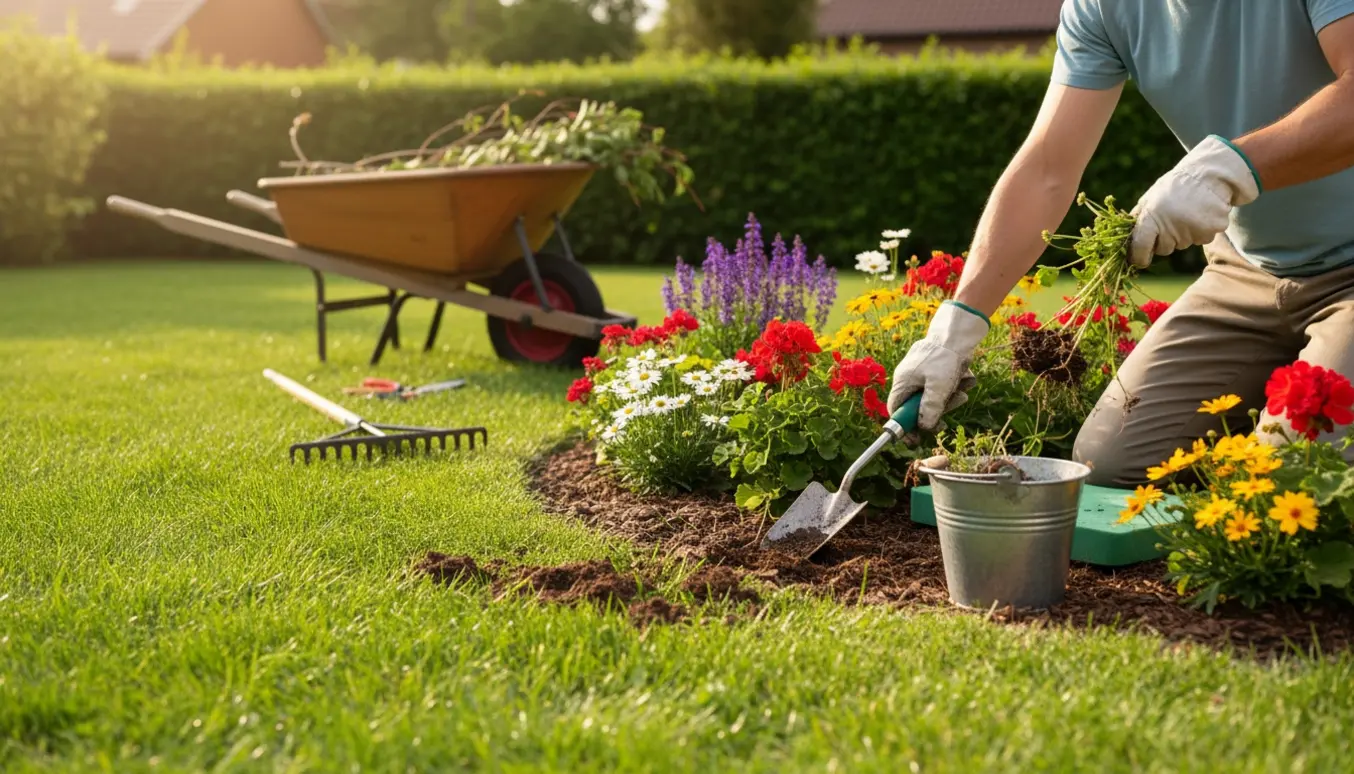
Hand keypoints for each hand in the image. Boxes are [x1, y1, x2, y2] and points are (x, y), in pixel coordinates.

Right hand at [887, 301, 988, 431]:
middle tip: (948, 418)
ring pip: (934, 398)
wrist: (959, 331)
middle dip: (936, 411)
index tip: (916, 440)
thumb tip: (924, 427)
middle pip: (918, 407)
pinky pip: (945, 386)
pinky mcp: (937, 370)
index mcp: (903, 382)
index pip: (896, 411)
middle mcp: (910, 379)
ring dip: (950, 398)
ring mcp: (924, 374)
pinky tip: (965, 377)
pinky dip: (956, 385)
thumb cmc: (944, 358)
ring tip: (963, 389)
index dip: (904, 427)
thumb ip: (930, 409)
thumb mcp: (938, 388)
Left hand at [1129, 134, 1260, 268]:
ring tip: (1189, 211)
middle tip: (1173, 218)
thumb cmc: (1175, 186)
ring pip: (1183, 244)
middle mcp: (1171, 226)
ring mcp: (1192, 229)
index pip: (1140, 246)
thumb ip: (1139, 217)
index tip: (1140, 260)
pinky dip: (1201, 230)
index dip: (1138, 257)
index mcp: (1151, 217)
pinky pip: (1202, 239)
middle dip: (1165, 239)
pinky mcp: (1211, 230)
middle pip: (1164, 249)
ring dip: (1184, 233)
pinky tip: (1202, 213)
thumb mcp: (1151, 197)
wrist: (1209, 174)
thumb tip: (1124, 236)